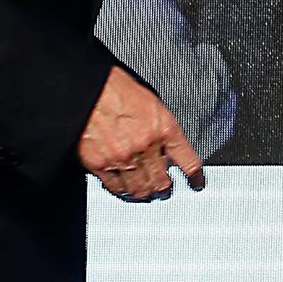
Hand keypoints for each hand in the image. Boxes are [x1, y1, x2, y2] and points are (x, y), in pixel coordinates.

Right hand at [78, 67, 205, 201]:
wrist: (86, 89)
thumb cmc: (116, 89)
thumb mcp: (151, 103)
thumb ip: (161, 128)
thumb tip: (166, 149)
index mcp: (164, 127)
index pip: (188, 161)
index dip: (194, 176)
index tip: (196, 183)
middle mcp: (147, 145)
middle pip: (162, 182)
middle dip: (164, 188)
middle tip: (164, 189)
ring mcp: (124, 157)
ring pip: (140, 189)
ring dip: (144, 192)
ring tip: (144, 192)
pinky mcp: (100, 164)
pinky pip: (116, 187)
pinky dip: (121, 190)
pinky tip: (123, 188)